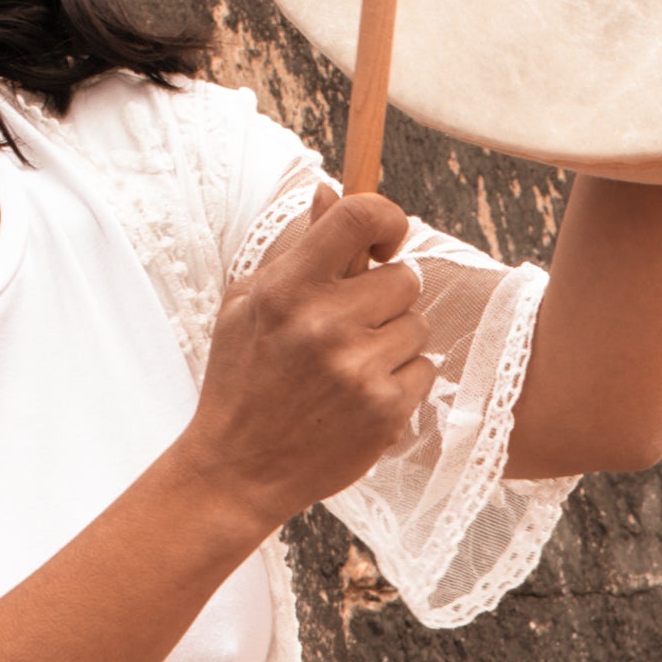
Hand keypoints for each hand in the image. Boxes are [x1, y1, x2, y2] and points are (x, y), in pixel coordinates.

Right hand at [178, 186, 430, 531]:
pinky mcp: (385, 410)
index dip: (386, 218)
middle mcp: (326, 324)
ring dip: (393, 342)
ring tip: (351, 367)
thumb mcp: (249, 304)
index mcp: (288, 288)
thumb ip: (298, 248)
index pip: (359, 216)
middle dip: (386, 297)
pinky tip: (361, 397)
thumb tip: (332, 192)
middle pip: (406, 278)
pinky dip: (400, 382)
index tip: (384, 241)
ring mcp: (359, 369)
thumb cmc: (242, 380)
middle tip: (355, 324)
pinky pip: (423, 370)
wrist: (237, 469)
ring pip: (418, 326)